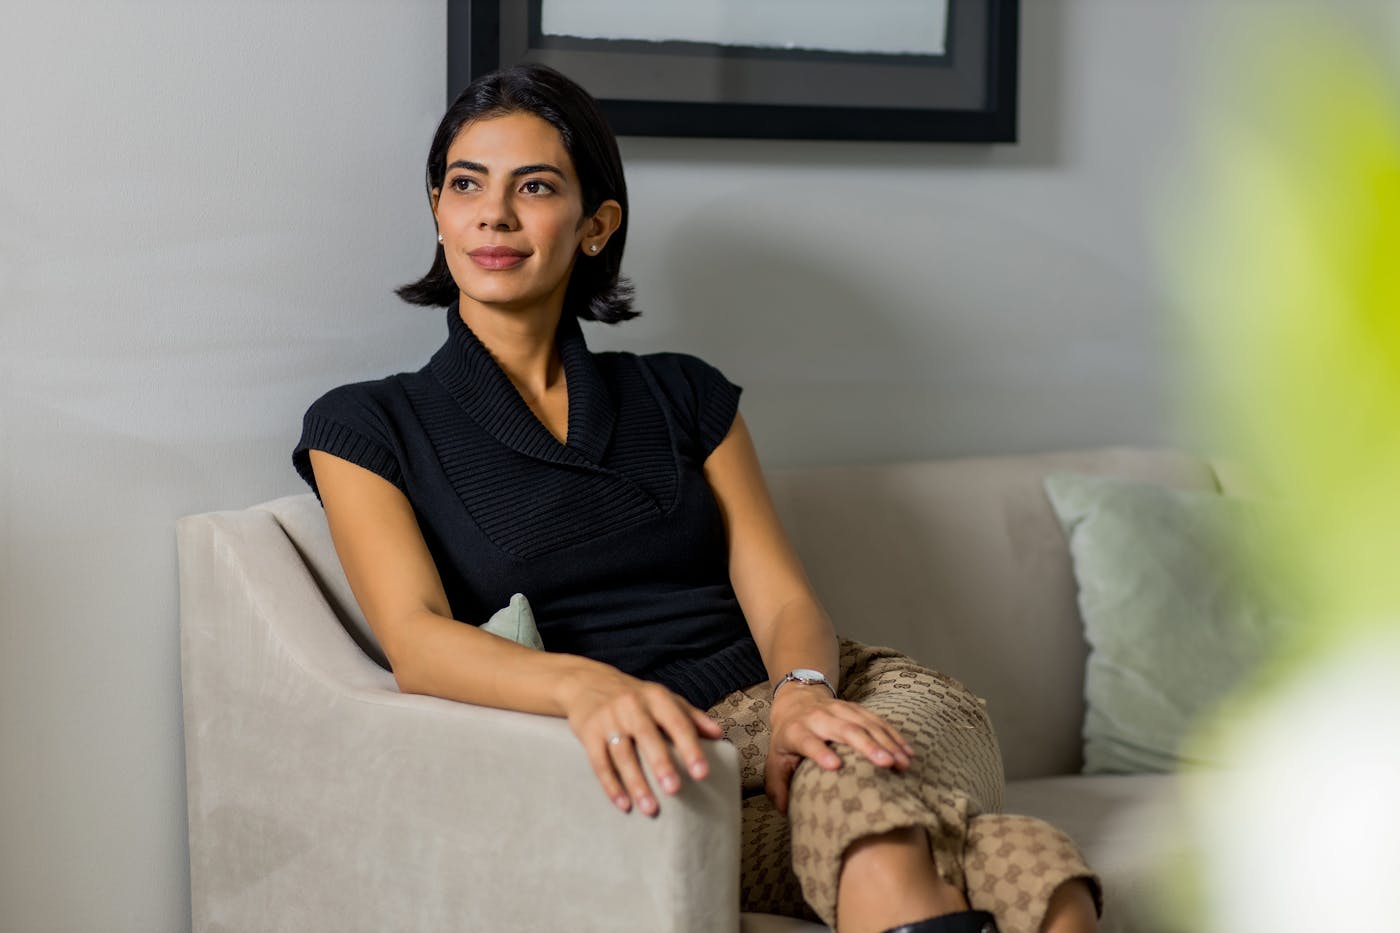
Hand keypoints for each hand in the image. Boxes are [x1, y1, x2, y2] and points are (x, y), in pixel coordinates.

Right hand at [561, 666, 722, 816]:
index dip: (690, 748)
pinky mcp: (587, 732)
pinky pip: (598, 762)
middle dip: (661, 763)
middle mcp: (631, 706)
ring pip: (622, 753)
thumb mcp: (663, 698)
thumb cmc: (635, 696)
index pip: (677, 722)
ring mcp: (608, 719)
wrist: (587, 681)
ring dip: (636, 782)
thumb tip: (720, 735)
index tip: (702, 773)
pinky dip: (611, 785)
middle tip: (675, 790)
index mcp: (656, 698)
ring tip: (651, 809)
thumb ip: (691, 716)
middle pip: (647, 736)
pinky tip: (623, 804)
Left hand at [764, 687, 914, 813]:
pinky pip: (878, 721)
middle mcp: (819, 718)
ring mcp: (840, 710)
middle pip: (844, 730)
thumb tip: (785, 812)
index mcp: (797, 731)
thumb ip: (777, 786)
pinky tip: (907, 751)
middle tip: (885, 764)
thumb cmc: (788, 740)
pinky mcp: (856, 709)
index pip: (808, 742)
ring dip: (886, 742)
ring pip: (866, 724)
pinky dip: (894, 736)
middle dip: (866, 746)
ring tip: (902, 762)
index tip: (834, 766)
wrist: (797, 702)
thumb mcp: (774, 760)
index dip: (820, 752)